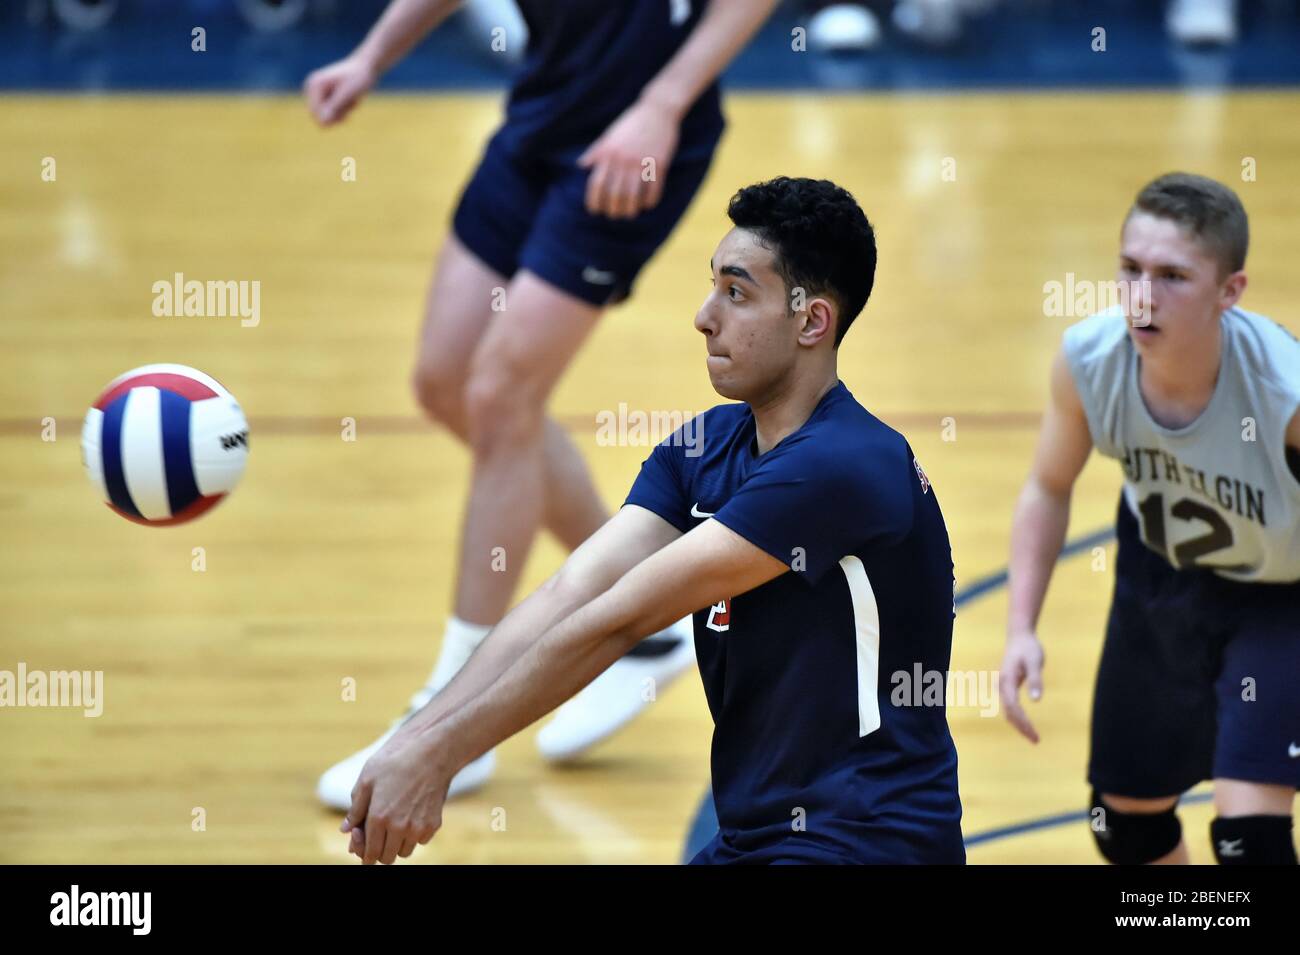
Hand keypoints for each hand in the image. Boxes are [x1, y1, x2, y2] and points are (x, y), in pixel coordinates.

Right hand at [304, 55, 377, 126]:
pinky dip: (344, 111)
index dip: (334, 117)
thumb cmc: (359, 78)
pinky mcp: (324, 97)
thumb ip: (335, 107)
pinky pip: (333, 115)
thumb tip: (322, 122)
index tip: (348, 105)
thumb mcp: (348, 94)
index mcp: (314, 85)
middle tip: (350, 103)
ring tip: (351, 100)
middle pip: (320, 118)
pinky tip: (350, 100)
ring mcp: (317, 93)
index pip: (316, 114)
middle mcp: (312, 88)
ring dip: (343, 113)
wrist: (366, 67)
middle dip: (338, 115)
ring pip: (328, 118)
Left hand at [341, 725, 451, 864]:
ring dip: (397, 844)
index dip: (364, 855)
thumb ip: (355, 808)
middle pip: (387, 858)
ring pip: (404, 852)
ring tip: (395, 823)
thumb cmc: (396, 762)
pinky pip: (420, 840)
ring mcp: (418, 827)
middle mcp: (399, 827)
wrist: (432, 753)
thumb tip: (345, 829)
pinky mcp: (433, 824)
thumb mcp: (367, 779)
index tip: (364, 851)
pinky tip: (411, 815)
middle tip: (378, 836)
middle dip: (379, 851)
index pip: (370, 853)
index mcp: (378, 817)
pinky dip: (414, 834)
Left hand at [577, 97, 680, 218]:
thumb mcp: (609, 134)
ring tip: (629, 214)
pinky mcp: (659, 164)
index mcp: (608, 152)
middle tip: (614, 215)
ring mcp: (642, 162)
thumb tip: (581, 165)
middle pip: (614, 194)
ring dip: (630, 209)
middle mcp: (623, 159)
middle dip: (613, 210)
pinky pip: (653, 190)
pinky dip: (649, 201)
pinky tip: (647, 205)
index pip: (596, 183)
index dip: (593, 201)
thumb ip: (596, 151)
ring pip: (633, 195)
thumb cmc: (631, 123)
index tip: (594, 210)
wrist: (657, 110)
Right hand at [999, 631, 1044, 742]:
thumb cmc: (1029, 648)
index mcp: (1007, 680)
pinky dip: (1017, 717)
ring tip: (1033, 736)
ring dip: (1019, 724)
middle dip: (1021, 727)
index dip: (1022, 721)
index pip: (1013, 707)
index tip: (1034, 733)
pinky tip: (1026, 723)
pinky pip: (1010, 706)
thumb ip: (1035, 680)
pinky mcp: (1007, 687)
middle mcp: (1002, 686)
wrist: (1019, 636)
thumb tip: (1036, 701)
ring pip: (1008, 711)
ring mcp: (1003, 686)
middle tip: (1036, 740)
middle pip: (1009, 712)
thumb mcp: (1035, 662)